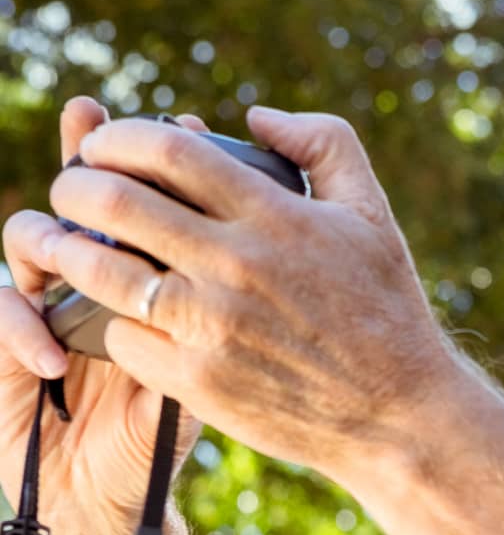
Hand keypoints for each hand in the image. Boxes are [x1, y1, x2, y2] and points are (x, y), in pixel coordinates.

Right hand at [0, 98, 209, 534]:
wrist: (109, 503)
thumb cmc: (165, 443)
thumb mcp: (211, 385)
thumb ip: (226, 328)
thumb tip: (267, 275)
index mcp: (150, 282)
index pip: (150, 201)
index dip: (157, 163)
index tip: (188, 131)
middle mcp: (95, 283)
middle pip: (84, 202)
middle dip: (93, 168)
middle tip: (102, 147)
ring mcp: (46, 309)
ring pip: (31, 242)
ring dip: (49, 241)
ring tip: (67, 260)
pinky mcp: (7, 345)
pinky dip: (20, 324)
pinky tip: (49, 353)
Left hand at [44, 106, 457, 487]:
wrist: (403, 417)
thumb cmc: (389, 313)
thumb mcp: (374, 216)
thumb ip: (324, 144)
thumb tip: (255, 117)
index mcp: (274, 217)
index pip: (163, 149)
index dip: (117, 137)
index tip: (104, 147)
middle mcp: (238, 267)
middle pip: (113, 200)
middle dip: (73, 184)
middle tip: (71, 191)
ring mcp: (215, 327)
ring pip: (100, 270)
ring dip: (69, 250)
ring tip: (68, 246)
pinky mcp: (202, 382)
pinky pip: (123, 338)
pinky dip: (114, 323)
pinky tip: (129, 318)